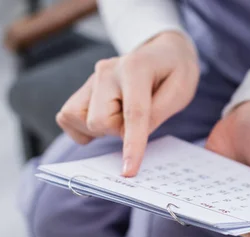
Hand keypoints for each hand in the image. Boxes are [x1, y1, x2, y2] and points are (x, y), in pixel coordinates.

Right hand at [56, 31, 199, 175]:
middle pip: (100, 122)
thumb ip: (157, 114)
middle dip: (119, 132)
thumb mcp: (181, 91)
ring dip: (102, 130)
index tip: (128, 171)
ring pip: (80, 120)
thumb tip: (130, 137)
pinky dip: (84, 128)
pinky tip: (105, 121)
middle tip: (139, 119)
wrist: (162, 52)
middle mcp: (107, 71)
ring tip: (121, 117)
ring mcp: (91, 79)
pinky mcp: (83, 89)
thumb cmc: (174, 73)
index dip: (132, 145)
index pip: (132, 113)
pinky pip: (68, 117)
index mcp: (135, 68)